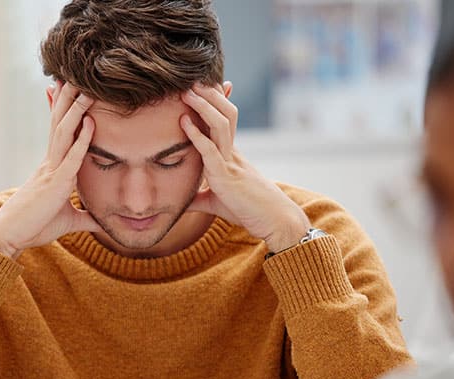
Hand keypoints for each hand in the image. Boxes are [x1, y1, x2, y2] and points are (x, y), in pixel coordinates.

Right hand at [0, 83, 99, 257]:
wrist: (10, 237)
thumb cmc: (35, 227)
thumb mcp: (68, 221)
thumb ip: (86, 218)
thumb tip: (102, 222)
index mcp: (52, 168)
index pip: (60, 132)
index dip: (65, 110)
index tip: (69, 88)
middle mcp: (50, 163)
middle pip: (60, 124)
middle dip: (68, 99)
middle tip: (77, 74)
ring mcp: (51, 171)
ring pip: (64, 133)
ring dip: (76, 110)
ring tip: (86, 88)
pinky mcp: (55, 184)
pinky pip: (71, 158)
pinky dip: (82, 141)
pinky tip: (91, 124)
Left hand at [180, 84, 309, 253]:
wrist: (273, 222)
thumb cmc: (248, 211)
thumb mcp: (216, 203)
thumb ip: (198, 198)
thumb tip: (180, 201)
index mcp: (230, 155)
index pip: (222, 121)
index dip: (214, 102)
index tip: (200, 86)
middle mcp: (232, 152)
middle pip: (224, 113)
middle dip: (208, 95)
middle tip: (189, 80)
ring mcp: (230, 161)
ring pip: (220, 124)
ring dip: (203, 106)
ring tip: (186, 92)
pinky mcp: (226, 176)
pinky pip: (211, 150)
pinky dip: (196, 135)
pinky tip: (184, 122)